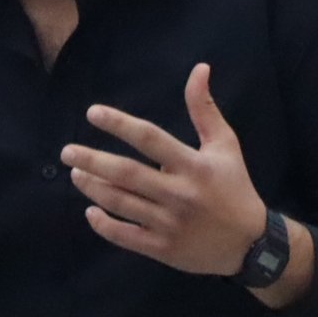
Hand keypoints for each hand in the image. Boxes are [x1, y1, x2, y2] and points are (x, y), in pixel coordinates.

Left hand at [66, 62, 271, 276]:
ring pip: (121, 203)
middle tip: (67, 152)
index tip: (92, 113)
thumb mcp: (225, 145)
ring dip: (93, 188)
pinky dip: (104, 225)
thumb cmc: (234, 187)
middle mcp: (179, 193)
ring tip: (75, 174)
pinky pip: (125, 236)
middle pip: (126, 173)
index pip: (149, 138)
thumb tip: (199, 68)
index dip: (119, 123)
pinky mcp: (163, 248)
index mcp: (193, 165)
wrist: (250, 244)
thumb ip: (205, 109)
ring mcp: (169, 223)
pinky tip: (91, 211)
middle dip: (92, 160)